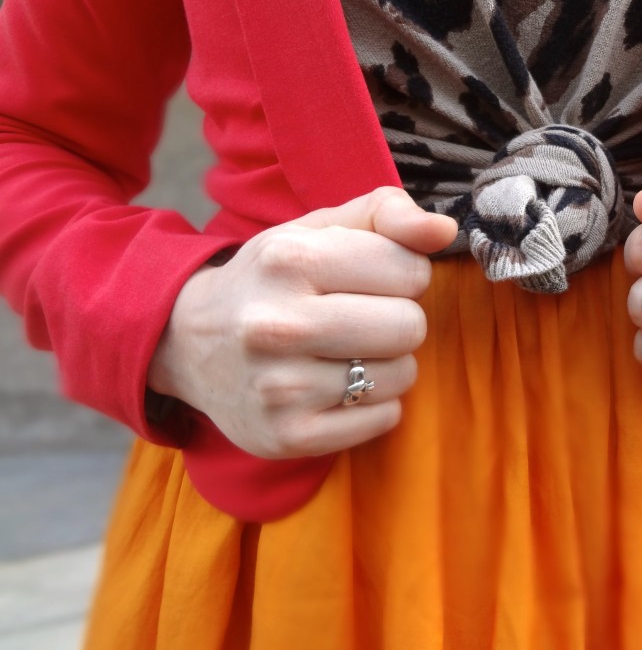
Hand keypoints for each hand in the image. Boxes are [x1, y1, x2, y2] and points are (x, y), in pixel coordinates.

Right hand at [148, 187, 457, 458]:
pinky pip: (385, 420)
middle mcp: (278, 324)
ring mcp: (280, 388)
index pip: (410, 269)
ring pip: (401, 376)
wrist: (188, 343)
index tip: (370, 280)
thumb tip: (444, 229)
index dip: (403, 274)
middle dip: (398, 320)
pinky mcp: (287, 436)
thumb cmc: (273, 279)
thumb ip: (387, 213)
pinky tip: (338, 388)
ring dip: (388, 364)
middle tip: (361, 320)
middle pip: (410, 326)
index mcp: (289, 259)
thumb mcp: (319, 228)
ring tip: (346, 353)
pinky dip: (375, 405)